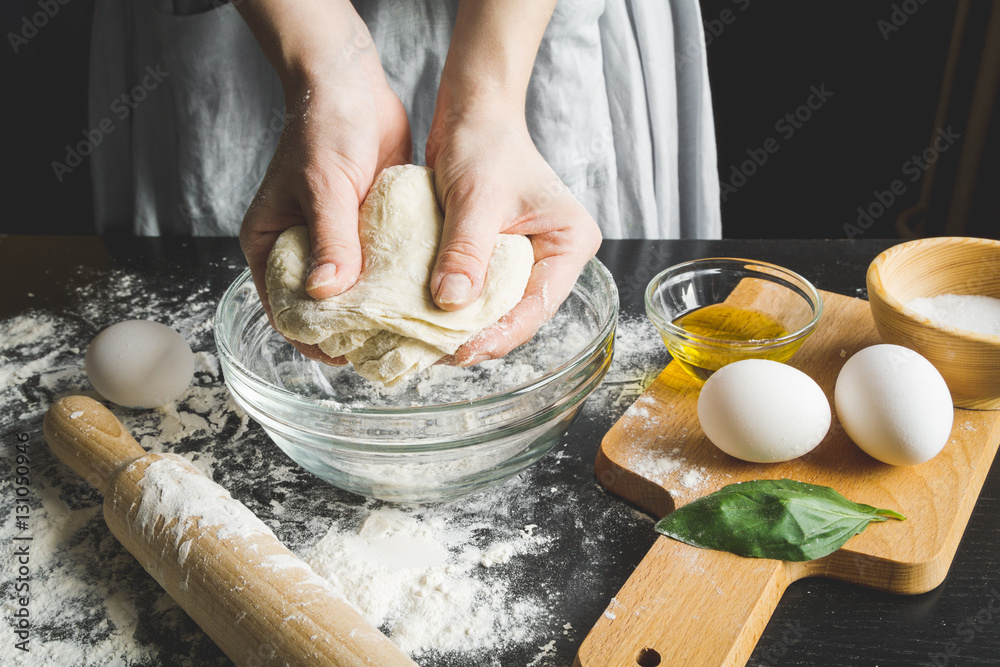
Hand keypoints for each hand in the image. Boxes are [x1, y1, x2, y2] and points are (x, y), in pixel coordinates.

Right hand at [236, 1, 410, 362]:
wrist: (351, 84)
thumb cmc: (322, 128)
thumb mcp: (323, 186)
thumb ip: (329, 240)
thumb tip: (325, 293)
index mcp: (269, 245)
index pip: (285, 311)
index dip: (313, 339)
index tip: (349, 357)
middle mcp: (302, 250)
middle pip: (324, 309)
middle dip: (353, 332)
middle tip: (390, 352)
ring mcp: (338, 243)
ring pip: (358, 293)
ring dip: (381, 311)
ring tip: (412, 334)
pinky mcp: (370, 231)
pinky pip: (384, 268)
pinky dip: (399, 284)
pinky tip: (425, 299)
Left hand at [426, 99, 600, 365]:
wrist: (471, 110)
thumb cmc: (485, 142)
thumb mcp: (477, 198)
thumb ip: (466, 251)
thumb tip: (451, 304)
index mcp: (570, 243)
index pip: (538, 305)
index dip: (500, 334)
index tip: (461, 352)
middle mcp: (553, 256)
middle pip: (518, 312)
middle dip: (480, 335)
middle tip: (437, 354)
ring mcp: (526, 257)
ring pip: (496, 305)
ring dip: (464, 324)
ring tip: (428, 343)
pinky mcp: (497, 254)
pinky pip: (478, 289)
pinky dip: (454, 304)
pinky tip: (426, 318)